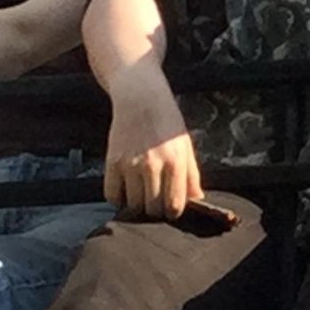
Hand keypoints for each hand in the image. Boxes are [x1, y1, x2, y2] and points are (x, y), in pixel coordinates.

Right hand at [105, 71, 202, 217]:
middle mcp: (152, 164)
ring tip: (142, 193)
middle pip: (152, 209)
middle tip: (155, 200)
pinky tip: (126, 189)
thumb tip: (197, 199)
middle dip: (156, 210)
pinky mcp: (112, 161)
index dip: (173, 212)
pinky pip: (112, 194)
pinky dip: (118, 198)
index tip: (171, 208)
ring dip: (138, 204)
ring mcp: (130, 164)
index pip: (174, 205)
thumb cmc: (167, 121)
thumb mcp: (185, 146)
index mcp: (175, 162)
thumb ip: (191, 175)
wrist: (140, 97)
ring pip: (133, 204)